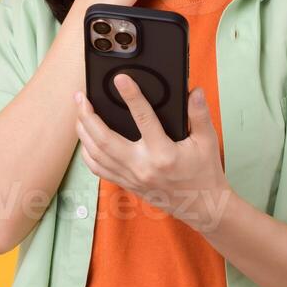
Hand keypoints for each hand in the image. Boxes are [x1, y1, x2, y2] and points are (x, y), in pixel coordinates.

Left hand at [73, 76, 233, 231]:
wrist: (203, 207)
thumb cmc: (205, 173)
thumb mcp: (207, 142)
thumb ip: (200, 114)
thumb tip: (194, 91)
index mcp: (163, 154)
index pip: (144, 119)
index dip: (131, 96)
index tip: (120, 79)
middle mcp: (142, 167)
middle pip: (104, 140)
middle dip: (88, 116)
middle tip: (81, 97)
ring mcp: (131, 177)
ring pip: (96, 155)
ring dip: (83, 132)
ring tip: (79, 112)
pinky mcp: (127, 184)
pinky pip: (98, 169)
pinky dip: (87, 153)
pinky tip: (85, 139)